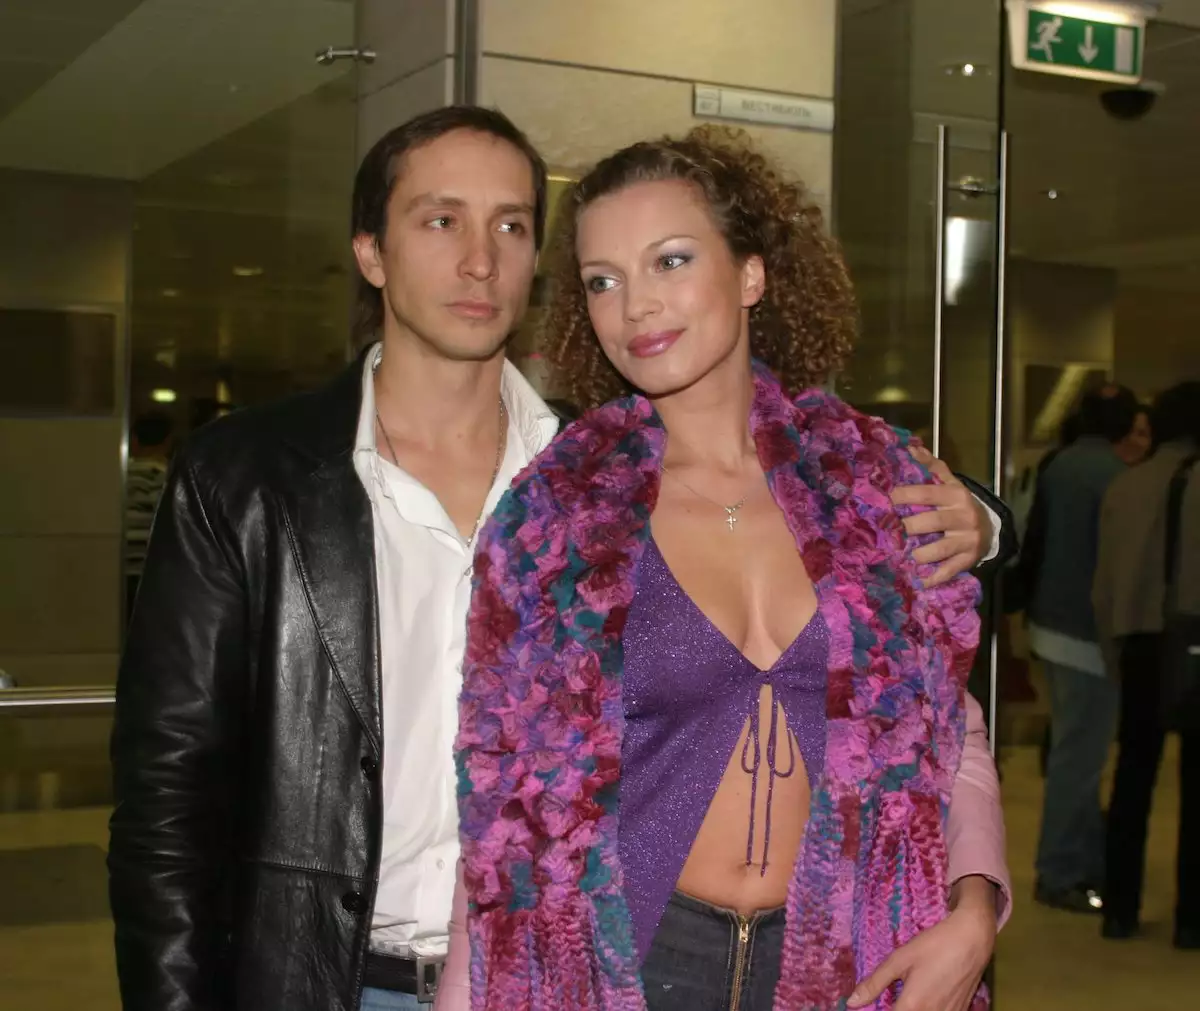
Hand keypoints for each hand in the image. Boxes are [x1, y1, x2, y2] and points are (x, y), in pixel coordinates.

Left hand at [847, 877, 996, 1009]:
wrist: (972, 940)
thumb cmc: (933, 946)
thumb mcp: (899, 959)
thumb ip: (874, 983)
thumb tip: (851, 1002)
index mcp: (911, 1007)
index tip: (868, 1006)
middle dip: (895, 1009)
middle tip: (891, 998)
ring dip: (911, 1009)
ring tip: (906, 996)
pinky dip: (927, 1008)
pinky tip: (924, 998)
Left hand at [892, 448, 993, 587]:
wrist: (991, 527)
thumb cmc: (959, 503)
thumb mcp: (950, 482)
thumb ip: (931, 466)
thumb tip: (911, 448)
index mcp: (956, 494)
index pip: (926, 494)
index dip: (902, 496)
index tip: (883, 500)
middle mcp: (963, 517)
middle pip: (930, 522)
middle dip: (906, 527)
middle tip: (886, 531)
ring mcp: (967, 540)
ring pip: (938, 549)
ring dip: (916, 554)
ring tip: (898, 555)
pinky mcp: (969, 560)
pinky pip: (949, 570)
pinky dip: (933, 577)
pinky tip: (918, 582)